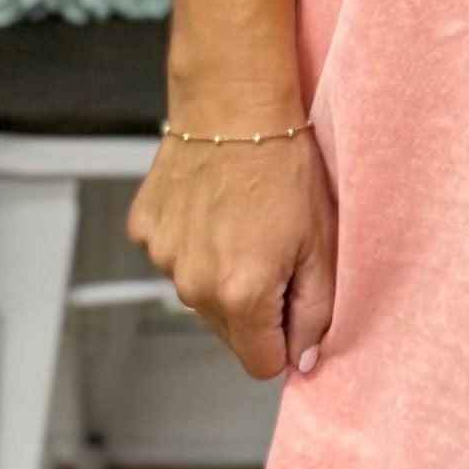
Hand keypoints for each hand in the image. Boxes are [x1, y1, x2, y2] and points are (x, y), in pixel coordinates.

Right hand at [128, 131, 334, 379]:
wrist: (234, 105)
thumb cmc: (283, 165)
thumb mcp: (322, 245)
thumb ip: (316, 313)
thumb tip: (303, 358)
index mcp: (241, 295)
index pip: (260, 363)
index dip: (283, 340)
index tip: (292, 306)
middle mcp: (193, 285)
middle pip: (229, 333)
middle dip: (254, 307)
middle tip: (274, 252)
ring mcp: (164, 257)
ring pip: (200, 295)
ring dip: (221, 275)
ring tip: (243, 224)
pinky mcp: (146, 230)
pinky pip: (175, 258)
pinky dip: (194, 244)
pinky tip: (214, 209)